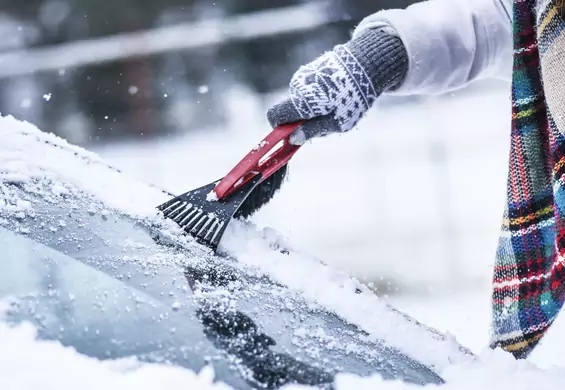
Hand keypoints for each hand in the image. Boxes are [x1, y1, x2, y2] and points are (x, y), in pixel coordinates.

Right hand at [267, 29, 407, 144]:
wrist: (366, 64)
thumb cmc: (353, 98)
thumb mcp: (336, 123)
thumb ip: (312, 131)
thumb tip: (292, 139)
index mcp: (301, 101)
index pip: (274, 116)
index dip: (279, 128)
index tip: (292, 134)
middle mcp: (297, 86)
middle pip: (289, 110)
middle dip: (302, 120)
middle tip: (326, 121)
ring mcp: (303, 76)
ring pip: (300, 100)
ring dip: (312, 108)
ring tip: (335, 105)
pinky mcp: (310, 69)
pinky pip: (307, 90)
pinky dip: (317, 96)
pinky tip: (335, 94)